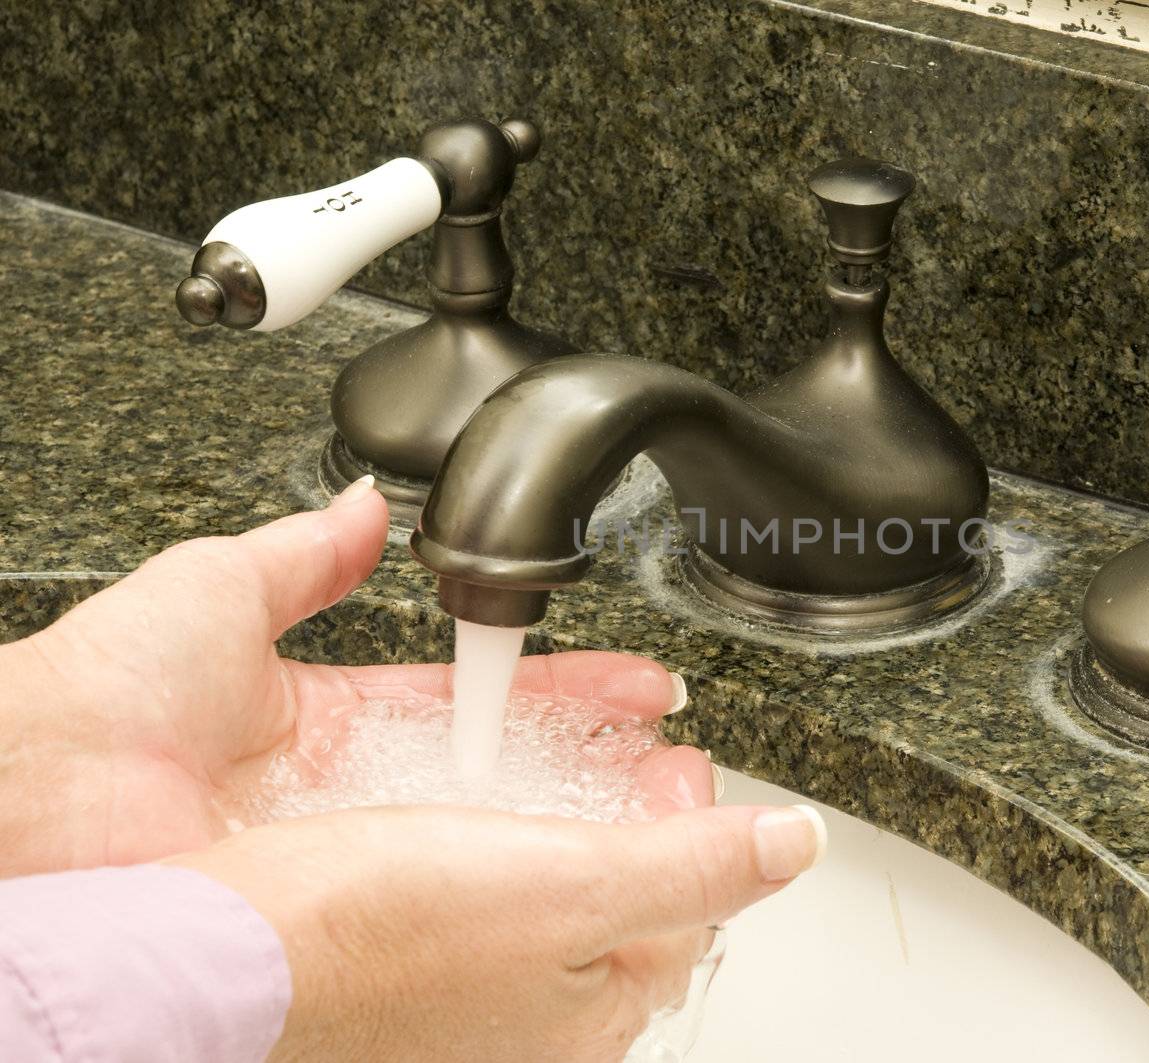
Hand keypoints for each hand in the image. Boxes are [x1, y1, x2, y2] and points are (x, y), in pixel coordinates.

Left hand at [0, 478, 708, 872]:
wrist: (32, 808)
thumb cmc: (93, 706)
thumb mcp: (214, 591)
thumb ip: (299, 552)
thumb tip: (358, 504)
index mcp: (318, 719)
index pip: (471, 697)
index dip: (558, 687)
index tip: (630, 686)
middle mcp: (343, 796)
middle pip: (499, 771)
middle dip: (595, 756)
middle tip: (670, 749)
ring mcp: (352, 854)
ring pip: (495, 833)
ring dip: (585, 816)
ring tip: (673, 802)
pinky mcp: (351, 901)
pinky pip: (464, 885)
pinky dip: (536, 876)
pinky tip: (609, 865)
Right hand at [170, 801, 825, 1061]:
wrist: (217, 957)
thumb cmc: (376, 940)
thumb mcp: (574, 889)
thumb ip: (694, 865)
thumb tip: (796, 843)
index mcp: (590, 1010)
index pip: (688, 906)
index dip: (696, 817)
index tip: (677, 757)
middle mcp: (529, 1016)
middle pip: (619, 901)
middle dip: (633, 815)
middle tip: (633, 754)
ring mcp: (461, 991)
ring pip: (544, 892)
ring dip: (563, 815)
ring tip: (558, 758)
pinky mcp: (398, 956)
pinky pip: (473, 887)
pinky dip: (491, 833)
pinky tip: (467, 804)